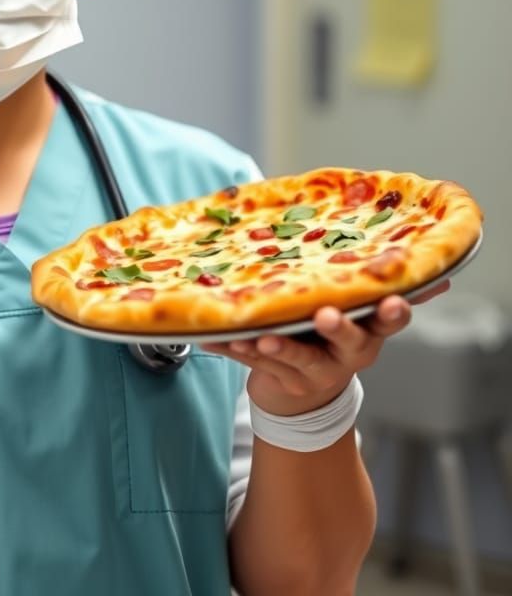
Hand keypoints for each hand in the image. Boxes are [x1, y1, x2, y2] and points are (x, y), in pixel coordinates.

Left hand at [198, 279, 450, 416]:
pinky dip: (237, 348)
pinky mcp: (288, 381)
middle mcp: (351, 352)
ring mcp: (320, 372)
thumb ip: (346, 279)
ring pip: (300, 359)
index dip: (394, 312)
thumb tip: (349, 225)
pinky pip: (259, 363)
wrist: (304, 386)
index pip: (389, 319)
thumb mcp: (343, 306)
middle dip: (338, 328)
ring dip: (279, 346)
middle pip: (350, 342)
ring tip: (260, 337)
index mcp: (368, 328)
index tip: (393, 301)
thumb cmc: (324, 329)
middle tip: (325, 316)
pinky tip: (217, 337)